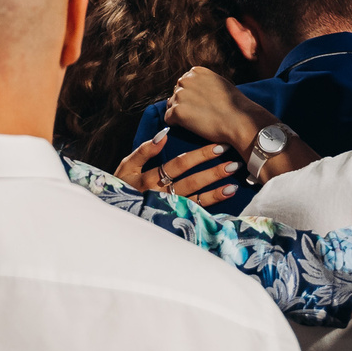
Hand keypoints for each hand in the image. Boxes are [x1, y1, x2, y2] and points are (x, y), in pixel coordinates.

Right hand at [115, 136, 240, 206]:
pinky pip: (196, 209)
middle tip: (234, 160)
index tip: (218, 146)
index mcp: (149, 179)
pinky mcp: (174, 216)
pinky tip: (228, 193)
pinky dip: (213, 201)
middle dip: (213, 171)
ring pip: (196, 197)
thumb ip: (144, 151)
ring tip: (235, 178)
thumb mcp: (126, 166)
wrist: (116, 212)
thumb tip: (164, 134)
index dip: (199, 156)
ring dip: (216, 187)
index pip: (178, 165)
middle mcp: (161, 194)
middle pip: (191, 181)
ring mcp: (168, 207)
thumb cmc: (123, 184)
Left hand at [163, 67, 265, 152]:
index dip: (191, 96)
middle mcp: (186, 79)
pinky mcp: (178, 111)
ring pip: (171, 105)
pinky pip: (168, 118)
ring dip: (180, 114)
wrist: (240, 121)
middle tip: (199, 115)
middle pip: (176, 93)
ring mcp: (181, 95)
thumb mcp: (220, 84)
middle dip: (184, 103)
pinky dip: (176, 124)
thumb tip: (195, 90)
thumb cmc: (234, 106)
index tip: (201, 104)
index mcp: (196, 71)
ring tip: (196, 121)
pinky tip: (190, 126)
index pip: (184, 83)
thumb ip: (205, 83)